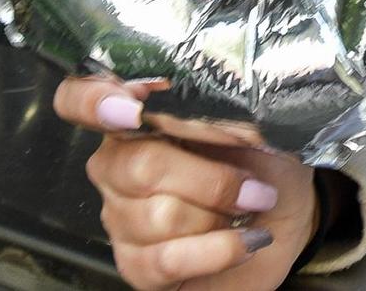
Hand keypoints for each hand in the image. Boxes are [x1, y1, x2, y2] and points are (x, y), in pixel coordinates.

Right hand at [55, 76, 321, 289]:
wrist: (286, 216)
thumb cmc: (262, 163)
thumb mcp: (255, 123)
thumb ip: (219, 108)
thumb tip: (203, 111)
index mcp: (137, 117)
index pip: (78, 99)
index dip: (91, 100)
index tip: (129, 107)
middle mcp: (117, 165)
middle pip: (138, 166)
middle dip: (210, 179)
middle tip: (253, 186)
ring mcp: (120, 217)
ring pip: (157, 216)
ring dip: (219, 215)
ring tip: (248, 210)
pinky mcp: (136, 265)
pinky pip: (166, 259)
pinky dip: (219, 249)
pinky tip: (246, 239)